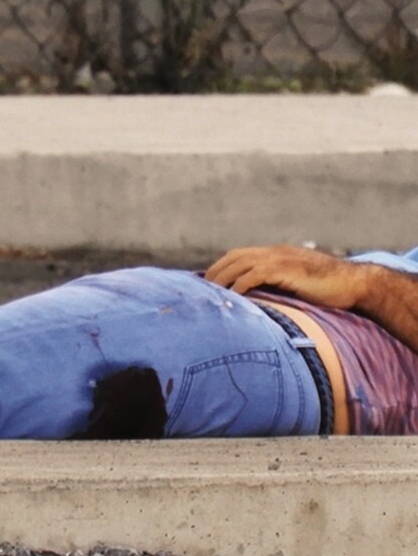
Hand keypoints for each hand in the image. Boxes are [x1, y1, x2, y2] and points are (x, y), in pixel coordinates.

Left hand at [204, 244, 369, 309]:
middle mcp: (274, 252)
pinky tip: (233, 296)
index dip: (220, 268)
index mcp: (275, 254)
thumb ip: (276, 286)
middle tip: (199, 291)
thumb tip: (256, 302)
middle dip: (214, 273)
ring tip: (210, 295)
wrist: (355, 284)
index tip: (205, 283)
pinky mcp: (286, 269)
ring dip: (222, 279)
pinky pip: (255, 274)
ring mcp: (280, 258)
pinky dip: (240, 284)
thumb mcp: (296, 284)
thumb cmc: (328, 289)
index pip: (237, 256)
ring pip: (240, 264)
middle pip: (233, 258)